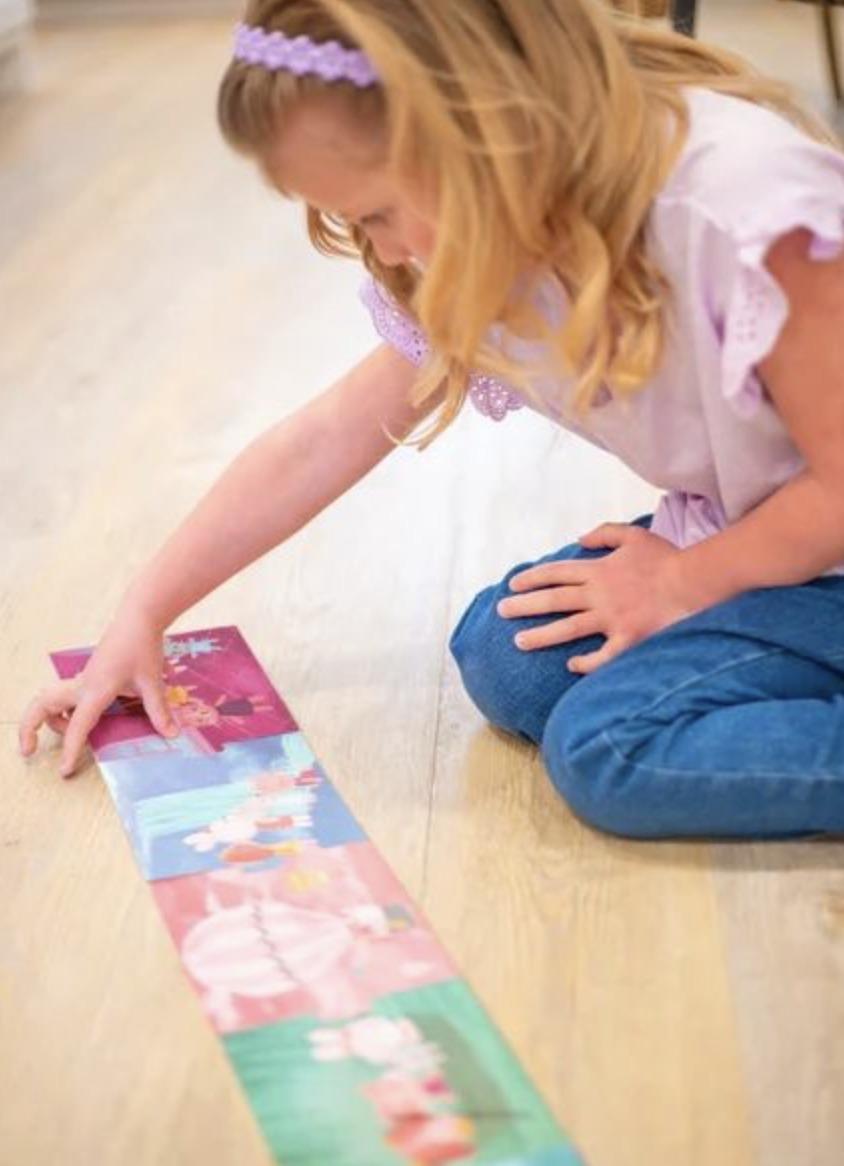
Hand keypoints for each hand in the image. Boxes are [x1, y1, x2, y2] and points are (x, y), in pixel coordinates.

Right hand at [18, 606, 177, 777]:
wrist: (138, 618)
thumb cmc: (143, 647)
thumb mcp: (153, 682)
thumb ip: (159, 710)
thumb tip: (172, 734)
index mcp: (96, 689)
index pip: (78, 725)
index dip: (71, 749)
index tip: (64, 771)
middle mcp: (82, 685)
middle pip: (42, 704)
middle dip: (29, 728)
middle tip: (29, 751)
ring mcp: (82, 679)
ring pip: (48, 699)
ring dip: (48, 718)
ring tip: (68, 734)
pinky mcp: (87, 675)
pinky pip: (63, 695)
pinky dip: (61, 710)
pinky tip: (80, 718)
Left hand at [497, 522, 696, 673]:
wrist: (695, 582)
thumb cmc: (667, 559)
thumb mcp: (634, 536)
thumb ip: (605, 533)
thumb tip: (578, 539)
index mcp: (599, 570)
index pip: (557, 573)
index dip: (532, 579)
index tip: (512, 586)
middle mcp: (599, 595)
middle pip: (554, 600)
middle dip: (524, 605)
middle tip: (501, 612)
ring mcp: (611, 619)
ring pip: (568, 628)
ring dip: (541, 635)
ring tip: (519, 641)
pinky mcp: (628, 639)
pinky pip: (602, 656)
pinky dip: (585, 662)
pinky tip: (571, 666)